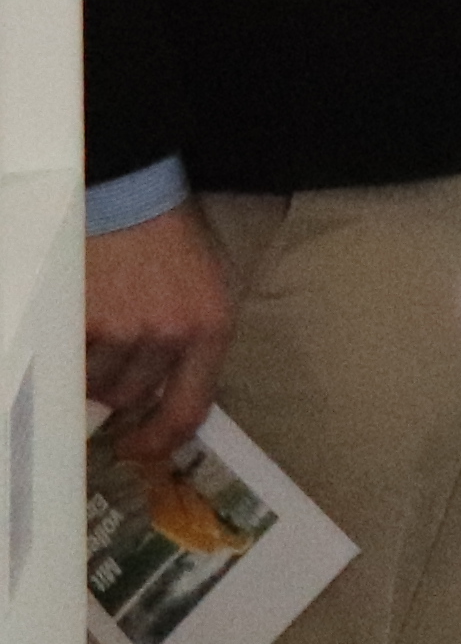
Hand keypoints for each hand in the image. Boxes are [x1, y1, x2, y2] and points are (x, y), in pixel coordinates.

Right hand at [85, 206, 233, 460]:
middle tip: (114, 352)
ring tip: (97, 326)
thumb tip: (159, 402)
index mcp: (210, 328)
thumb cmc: (172, 242)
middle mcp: (167, 334)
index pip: (188, 410)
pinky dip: (67, 352)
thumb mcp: (204, 291)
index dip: (159, 442)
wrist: (131, 193)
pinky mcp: (78, 319)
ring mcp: (119, 328)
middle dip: (120, 384)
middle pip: (131, 397)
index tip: (137, 450)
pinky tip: (77, 323)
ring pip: (94, 383)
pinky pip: (66, 363)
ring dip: (91, 368)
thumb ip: (190, 345)